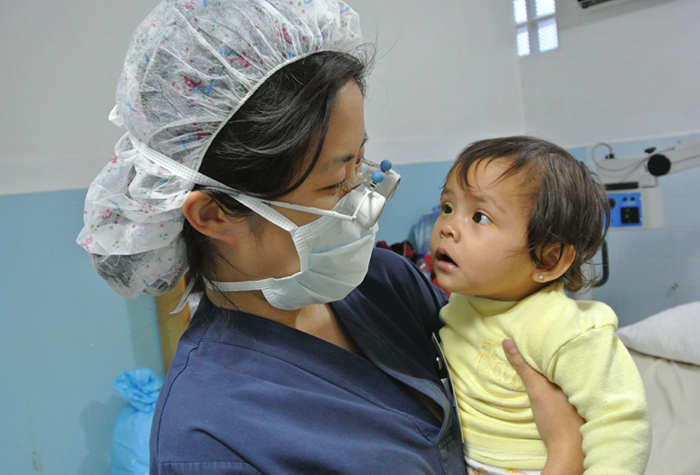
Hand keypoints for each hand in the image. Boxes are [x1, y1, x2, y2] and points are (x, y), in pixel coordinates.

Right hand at [502, 338, 584, 474]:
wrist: (569, 449)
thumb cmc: (555, 417)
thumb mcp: (536, 388)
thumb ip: (522, 365)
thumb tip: (507, 340)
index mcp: (577, 374)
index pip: (566, 351)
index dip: (555, 341)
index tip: (542, 332)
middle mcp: (584, 382)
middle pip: (568, 362)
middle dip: (556, 353)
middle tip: (540, 340)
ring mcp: (584, 395)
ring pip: (569, 375)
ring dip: (558, 369)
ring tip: (544, 358)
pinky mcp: (580, 407)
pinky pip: (571, 387)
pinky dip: (562, 382)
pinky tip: (554, 382)